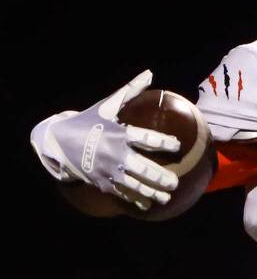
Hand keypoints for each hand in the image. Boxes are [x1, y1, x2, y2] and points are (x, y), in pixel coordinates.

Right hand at [30, 70, 180, 209]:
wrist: (57, 141)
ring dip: (151, 192)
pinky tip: (147, 205)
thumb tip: (149, 73)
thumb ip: (130, 91)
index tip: (177, 145)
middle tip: (175, 181)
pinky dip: (134, 199)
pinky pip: (121, 192)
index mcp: (118, 133)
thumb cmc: (88, 121)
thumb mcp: (107, 106)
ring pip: (133, 184)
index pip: (145, 138)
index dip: (163, 142)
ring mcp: (106, 170)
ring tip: (167, 196)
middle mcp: (113, 153)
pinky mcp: (101, 181)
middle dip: (160, 176)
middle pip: (141, 168)